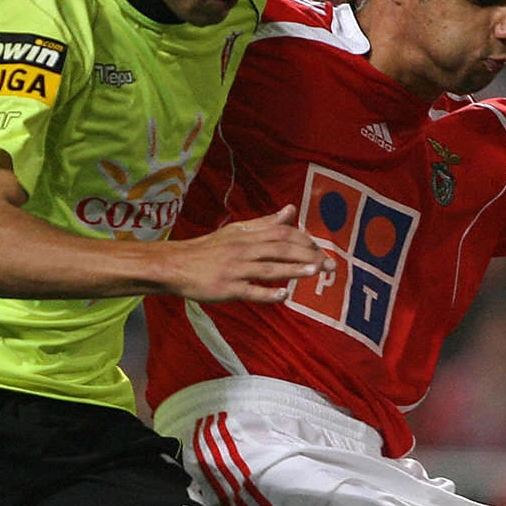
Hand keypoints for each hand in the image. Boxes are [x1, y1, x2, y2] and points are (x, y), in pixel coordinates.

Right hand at [168, 206, 323, 303]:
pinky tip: (284, 295)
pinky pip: (249, 290)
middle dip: (307, 256)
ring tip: (314, 272)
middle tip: (329, 265)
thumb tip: (290, 210)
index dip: (303, 240)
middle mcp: (243, 250)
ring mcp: (235, 270)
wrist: (176, 264)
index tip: (320, 249)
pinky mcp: (226, 288)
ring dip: (292, 270)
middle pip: (280, 249)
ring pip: (268, 268)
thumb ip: (265, 223)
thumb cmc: (209, 249)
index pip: (281, 233)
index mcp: (247, 236)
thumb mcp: (237, 231)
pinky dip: (267, 293)